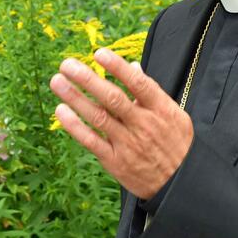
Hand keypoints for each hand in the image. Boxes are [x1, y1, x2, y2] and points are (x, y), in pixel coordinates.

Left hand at [51, 48, 193, 199]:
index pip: (138, 83)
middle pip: (113, 98)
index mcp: (160, 109)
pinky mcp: (116, 161)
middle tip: (67, 64)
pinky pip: (91, 141)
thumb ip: (151, 91)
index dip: (117, 67)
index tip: (98, 53)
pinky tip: (61, 111)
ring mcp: (128, 144)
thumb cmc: (176, 143)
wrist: (181, 184)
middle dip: (88, 79)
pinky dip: (75, 126)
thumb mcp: (173, 114)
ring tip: (57, 81)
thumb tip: (133, 66)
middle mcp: (143, 125)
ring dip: (75, 98)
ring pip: (98, 117)